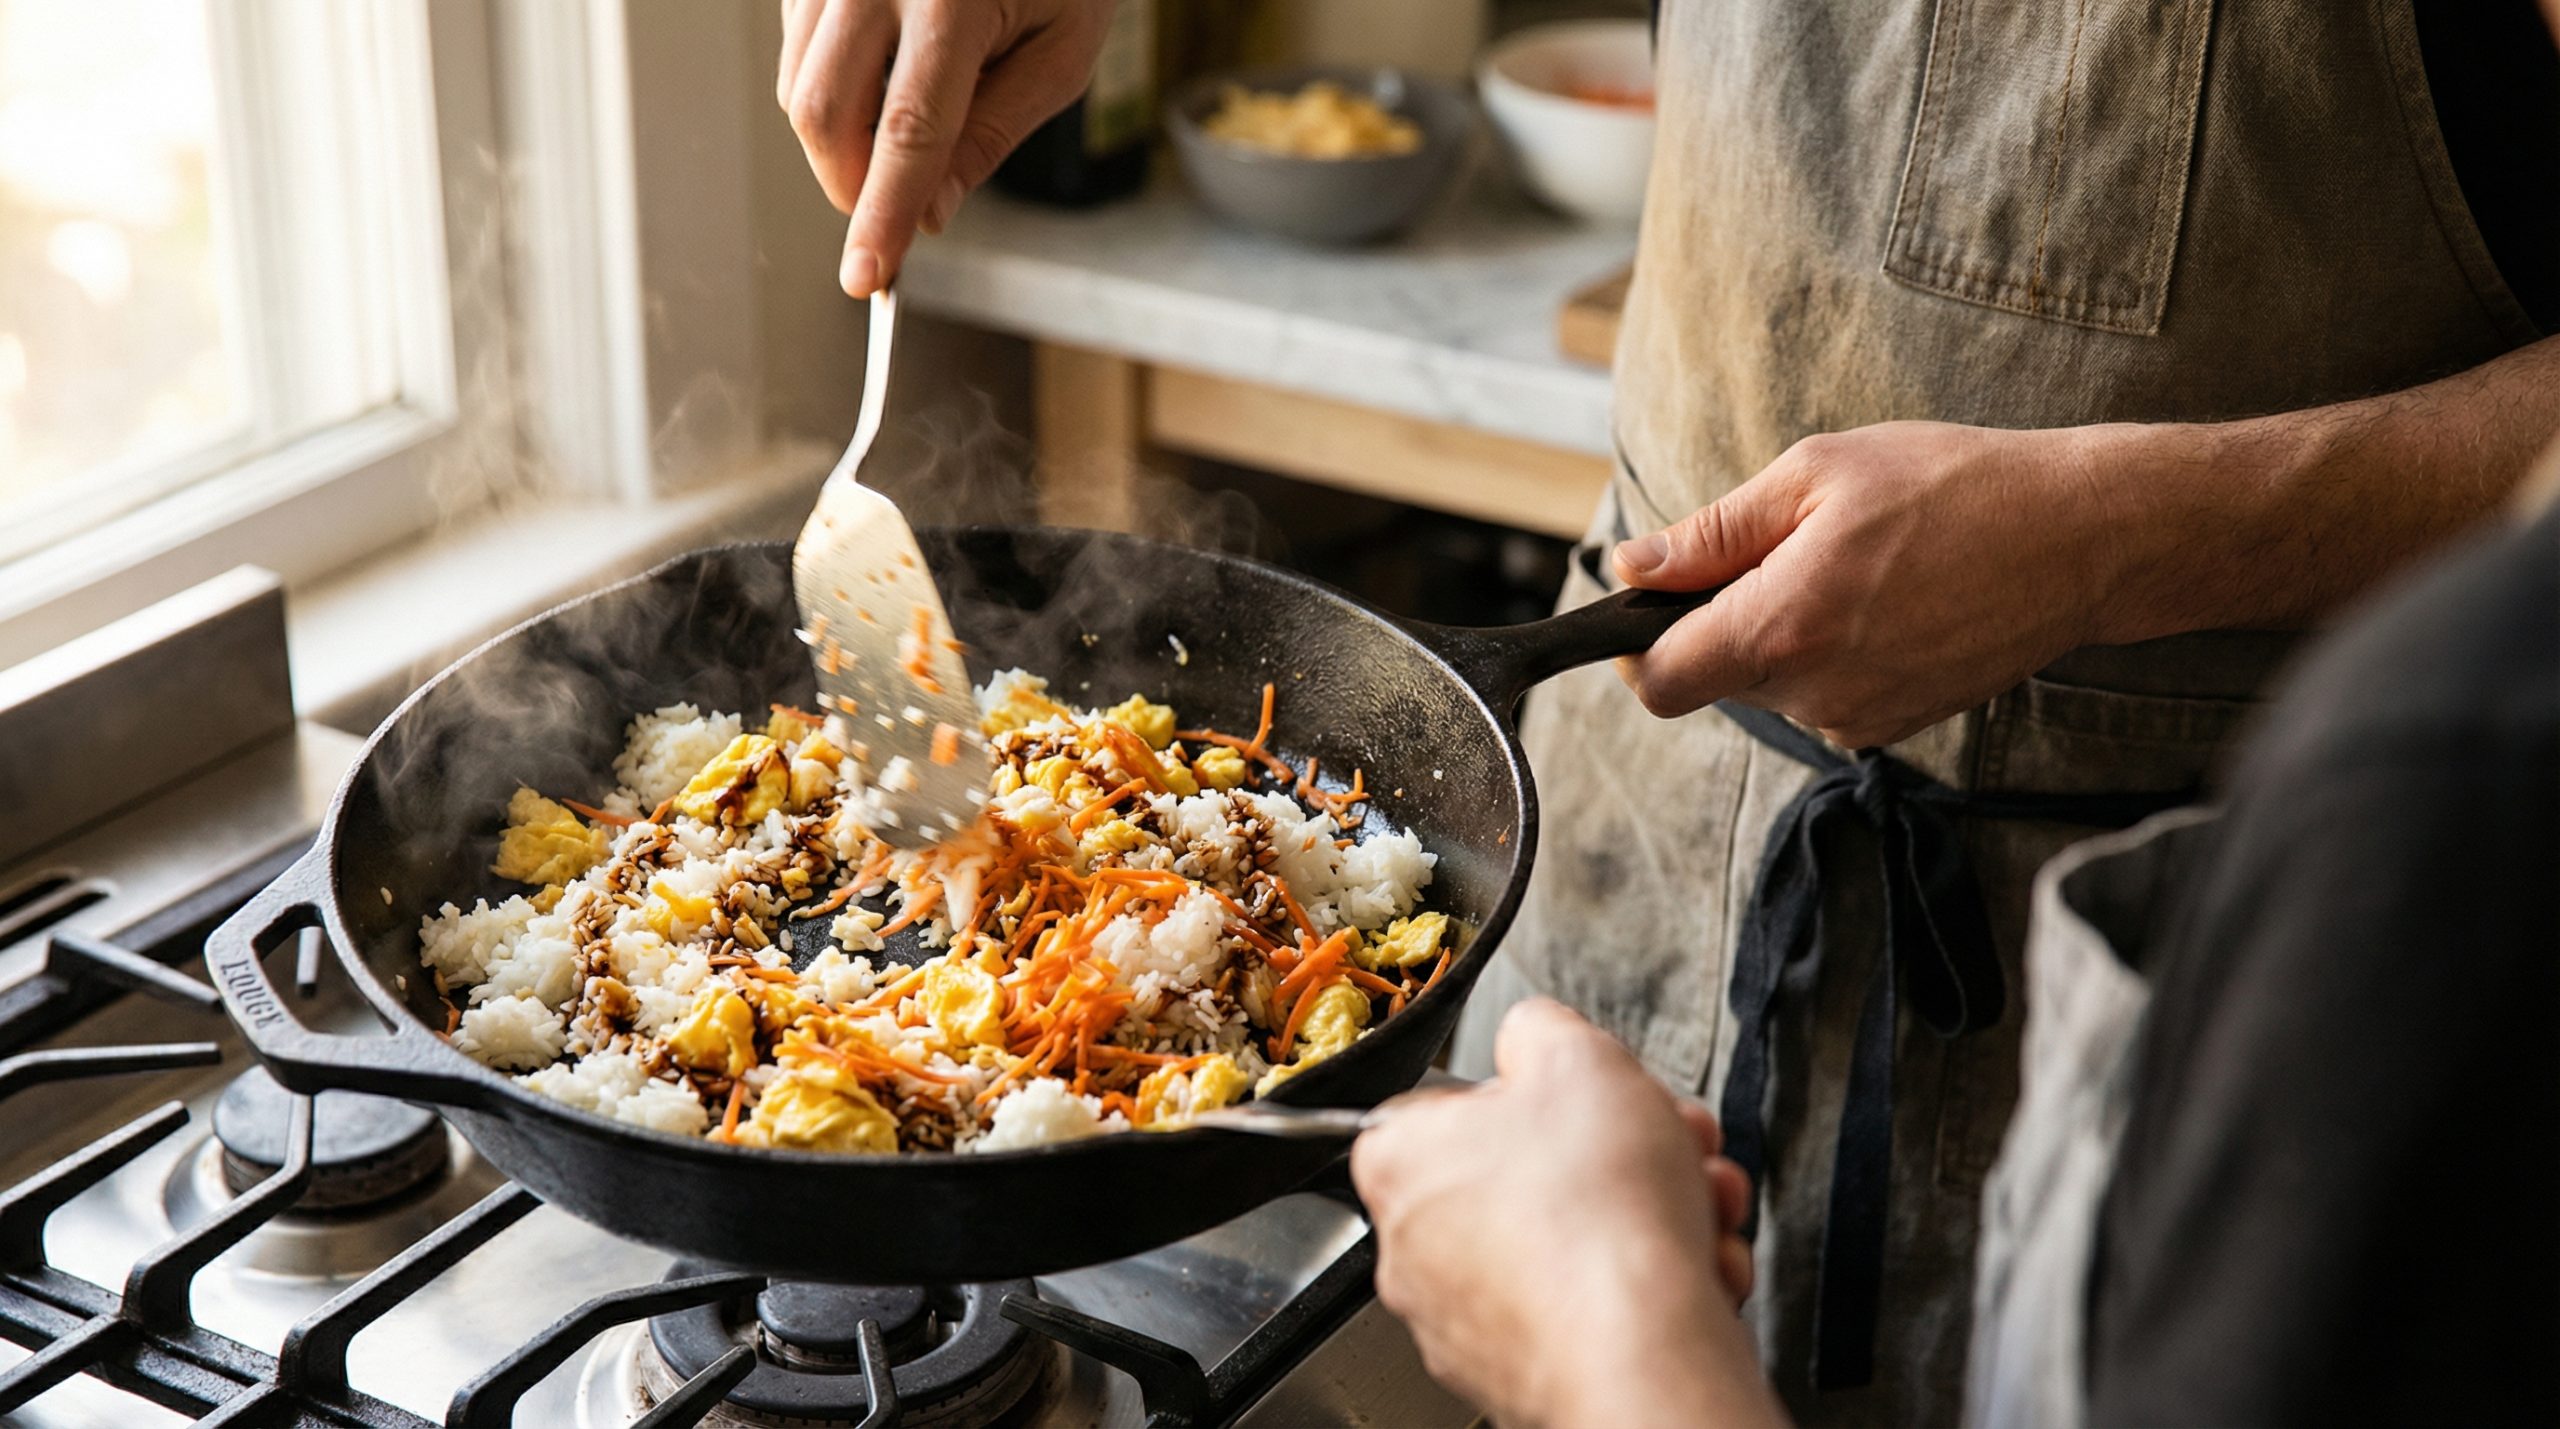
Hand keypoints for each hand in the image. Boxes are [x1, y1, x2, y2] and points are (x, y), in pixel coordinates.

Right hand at [778, 0, 1113, 293]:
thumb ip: (992, 135)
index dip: (882, 214)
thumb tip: (933, 212)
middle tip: (895, 215)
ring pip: (797, 84)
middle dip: (850, 184)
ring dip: (839, 139)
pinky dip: (831, 87)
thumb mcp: (1059, 54)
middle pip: (823, 111)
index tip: (867, 276)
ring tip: (906, 123)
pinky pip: (797, 47)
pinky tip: (886, 71)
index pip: (906, 133)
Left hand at [1350, 999, 1781, 1428]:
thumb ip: (1542, 1027)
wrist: (1641, 1354)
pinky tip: (1694, 1269)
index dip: (1537, 1090)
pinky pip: (1593, 1307)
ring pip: (1572, 1240)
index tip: (1585, 1092)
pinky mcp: (1528, 1371)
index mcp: (1401, 1162)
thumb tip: (1533, 1036)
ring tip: (1698, 1206)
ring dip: (1650, 1214)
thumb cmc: (1594, 1219)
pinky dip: (1649, 1284)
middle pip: (1528, 1172)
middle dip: (1621, 1150)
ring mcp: (1469, 1322)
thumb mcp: (1577, 1055)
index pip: (1452, 1102)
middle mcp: (1416, 1251)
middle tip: (1669, 1142)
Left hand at [1611, 421, 2132, 748]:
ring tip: (1854, 568)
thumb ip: (1713, 534)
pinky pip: (1822, 694)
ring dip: (1781, 633)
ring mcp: (1859, 719)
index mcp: (1784, 628)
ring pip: (1769, 686)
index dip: (1637, 643)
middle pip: (1712, 678)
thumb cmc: (1954, 487)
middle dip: (1722, 619)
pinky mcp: (1894, 725)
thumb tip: (1633, 569)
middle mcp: (1817, 693)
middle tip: (1789, 548)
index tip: (1651, 604)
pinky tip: (1886, 600)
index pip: (1659, 681)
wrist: (2082, 538)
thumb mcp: (1816, 476)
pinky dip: (1830, 651)